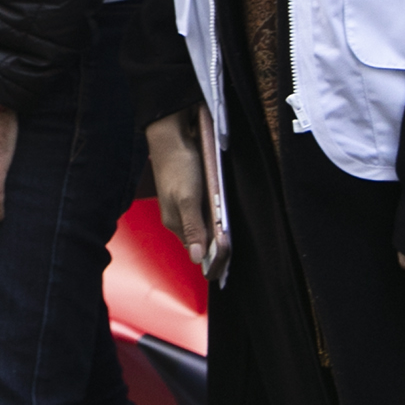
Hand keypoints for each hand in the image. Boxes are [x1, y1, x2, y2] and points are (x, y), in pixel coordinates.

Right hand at [143, 110, 223, 277]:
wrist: (171, 136)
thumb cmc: (178, 166)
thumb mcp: (188, 199)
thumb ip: (193, 227)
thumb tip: (196, 256)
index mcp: (174, 222)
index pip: (194, 249)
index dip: (210, 258)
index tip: (225, 268)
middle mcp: (177, 217)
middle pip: (200, 239)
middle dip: (215, 248)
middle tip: (233, 257)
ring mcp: (183, 205)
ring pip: (203, 226)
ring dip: (216, 232)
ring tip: (231, 241)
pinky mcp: (189, 194)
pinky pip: (204, 213)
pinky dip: (214, 218)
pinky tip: (222, 216)